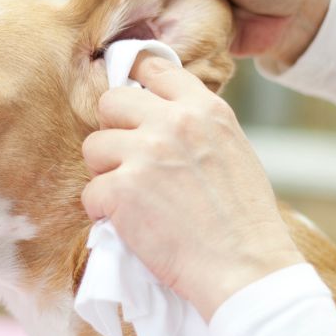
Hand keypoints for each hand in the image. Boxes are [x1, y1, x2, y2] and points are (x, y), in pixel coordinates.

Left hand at [81, 54, 305, 320]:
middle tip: (128, 162)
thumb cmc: (245, 221)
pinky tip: (130, 225)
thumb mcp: (234, 151)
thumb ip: (197, 128)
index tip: (132, 106)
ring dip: (106, 174)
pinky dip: (103, 213)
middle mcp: (173, 123)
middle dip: (114, 131)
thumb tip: (160, 117)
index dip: (136, 85)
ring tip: (132, 199)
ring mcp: (144, 154)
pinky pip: (91, 193)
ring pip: (93, 147)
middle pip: (111, 101)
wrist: (245, 267)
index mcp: (205, 110)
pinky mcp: (121, 190)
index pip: (154, 67)